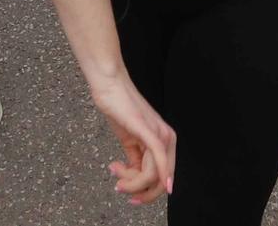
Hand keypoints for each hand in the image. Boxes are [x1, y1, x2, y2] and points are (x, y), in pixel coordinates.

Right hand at [89, 74, 176, 205]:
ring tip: (114, 171)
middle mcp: (168, 139)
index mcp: (165, 141)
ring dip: (130, 182)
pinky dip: (143, 178)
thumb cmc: (118, 107)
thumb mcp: (129, 139)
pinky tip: (123, 179)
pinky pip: (157, 162)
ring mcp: (160, 135)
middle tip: (119, 187)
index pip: (162, 178)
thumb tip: (133, 177)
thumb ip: (135, 158)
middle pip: (159, 183)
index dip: (146, 192)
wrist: (109, 85)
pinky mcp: (149, 132)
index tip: (126, 192)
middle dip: (139, 191)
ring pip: (152, 177)